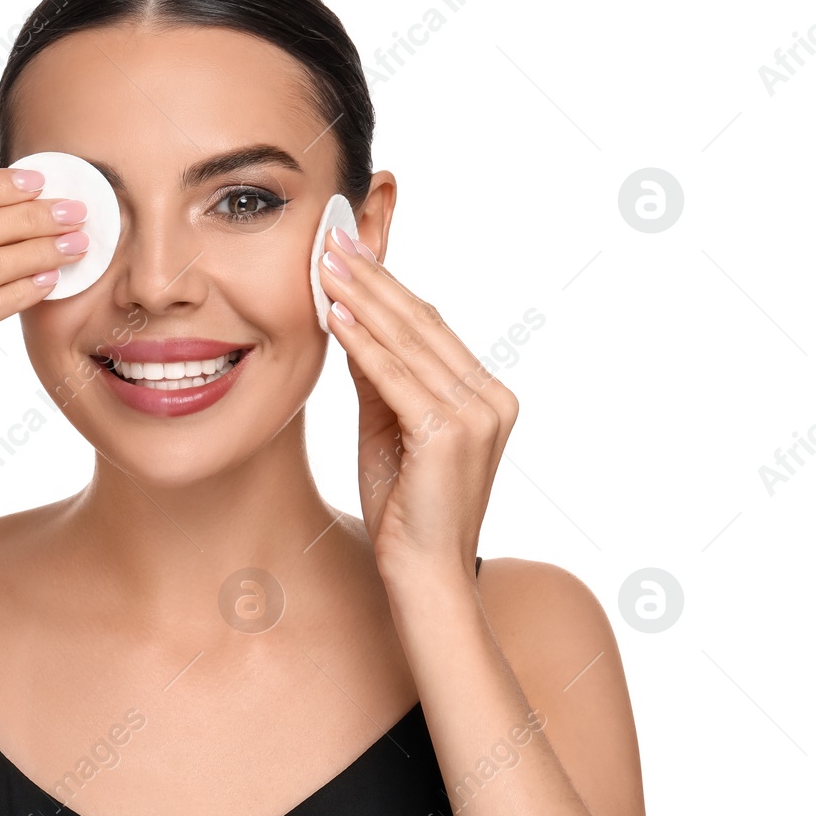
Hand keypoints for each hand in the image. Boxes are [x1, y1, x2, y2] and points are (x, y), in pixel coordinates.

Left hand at [315, 226, 518, 590]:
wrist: (422, 577)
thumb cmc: (404, 509)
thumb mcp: (388, 429)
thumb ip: (379, 378)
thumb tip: (351, 323)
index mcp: (485, 395)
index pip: (429, 324)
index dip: (387, 284)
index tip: (347, 250)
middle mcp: (491, 398)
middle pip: (422, 321)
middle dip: (373, 277)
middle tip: (332, 238)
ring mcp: (477, 414)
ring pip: (409, 341)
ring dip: (363, 298)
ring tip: (325, 264)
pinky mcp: (450, 434)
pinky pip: (396, 377)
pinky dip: (364, 344)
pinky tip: (336, 316)